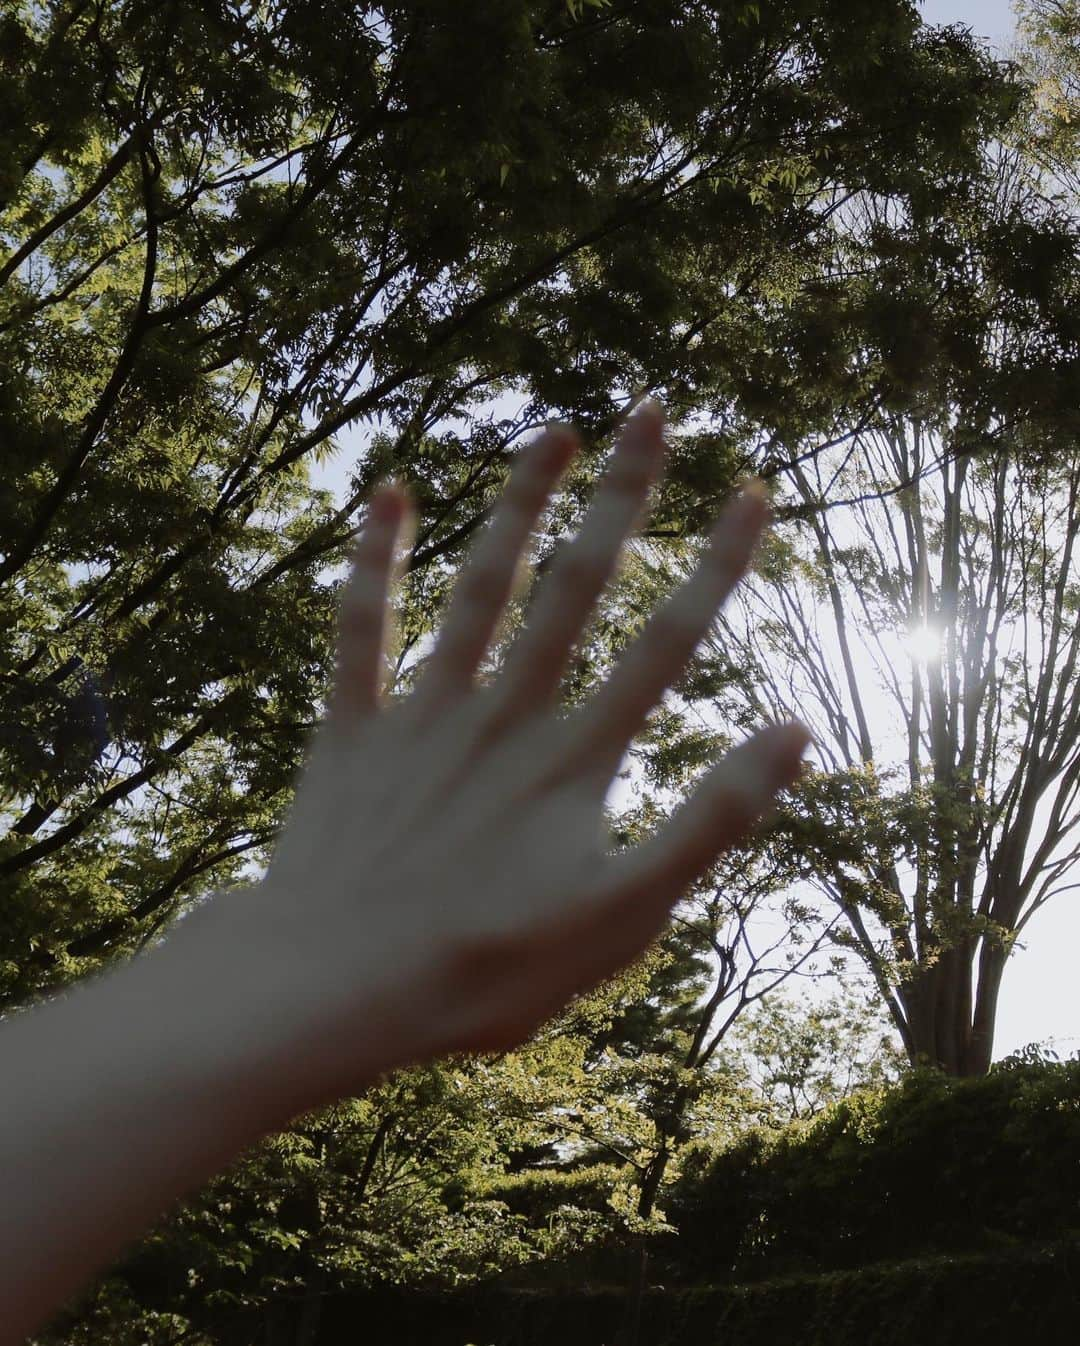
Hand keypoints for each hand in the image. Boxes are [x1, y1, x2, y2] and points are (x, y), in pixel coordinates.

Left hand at [253, 401, 809, 1107]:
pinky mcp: (354, 729)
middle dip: (622, 496)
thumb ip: (711, 824)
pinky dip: (373, 560)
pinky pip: (362, 628)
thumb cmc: (486, 970)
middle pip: (578, 587)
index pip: (666, 644)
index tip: (750, 490)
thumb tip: (793, 735)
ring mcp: (425, 716)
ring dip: (518, 502)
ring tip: (551, 427)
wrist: (336, 989)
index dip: (716, 565)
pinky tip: (389, 492)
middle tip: (651, 410)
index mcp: (575, 760)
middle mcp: (506, 716)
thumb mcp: (625, 918)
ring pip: (481, 586)